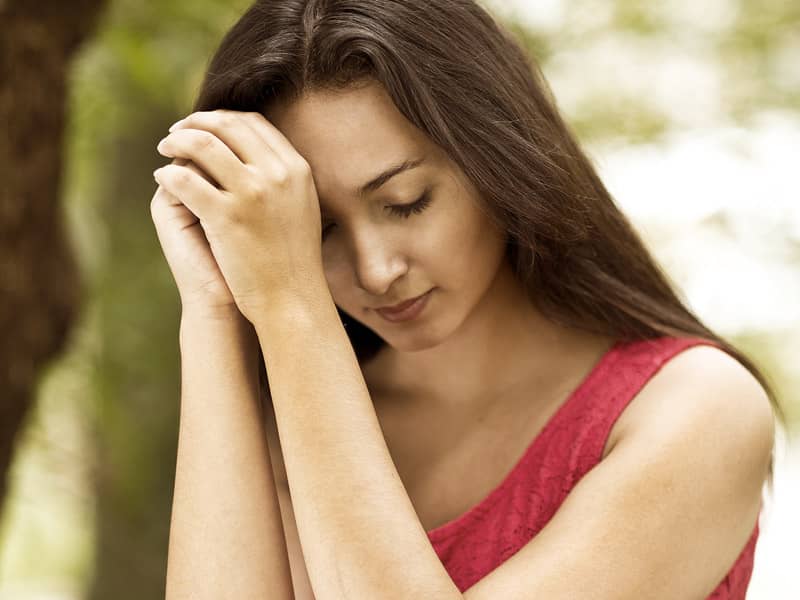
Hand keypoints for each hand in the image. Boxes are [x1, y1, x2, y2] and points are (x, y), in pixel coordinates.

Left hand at [153, 110, 326, 323]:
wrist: (293, 298)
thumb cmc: (293, 258)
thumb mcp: (300, 205)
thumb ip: (282, 176)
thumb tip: (255, 151)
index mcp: (296, 168)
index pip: (253, 123)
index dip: (222, 118)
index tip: (204, 125)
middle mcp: (276, 174)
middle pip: (227, 126)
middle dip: (195, 122)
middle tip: (176, 132)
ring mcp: (251, 193)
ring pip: (202, 145)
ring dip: (176, 141)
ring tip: (164, 148)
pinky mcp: (226, 216)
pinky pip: (185, 180)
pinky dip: (168, 174)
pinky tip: (161, 178)